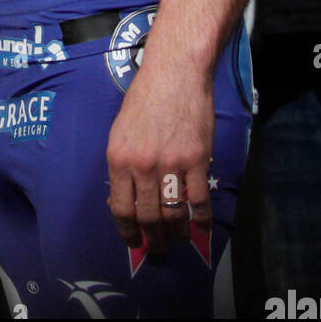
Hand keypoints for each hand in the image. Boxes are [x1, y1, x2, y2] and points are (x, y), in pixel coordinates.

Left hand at [105, 62, 214, 254]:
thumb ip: (123, 164)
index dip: (128, 231)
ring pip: (174, 214)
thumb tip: (124, 198)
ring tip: (179, 240)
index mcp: (118, 158)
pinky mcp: (197, 159)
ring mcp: (171, 164)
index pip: (121, 208)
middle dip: (154, 239)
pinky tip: (201, 227)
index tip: (134, 242)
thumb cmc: (144, 98)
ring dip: (177, 234)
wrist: (174, 73)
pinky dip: (201, 219)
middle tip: (159, 248)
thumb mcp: (120, 130)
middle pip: (148, 217)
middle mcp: (142, 166)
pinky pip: (199, 200)